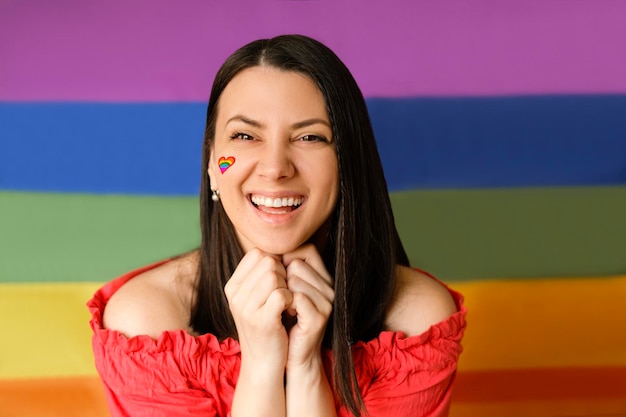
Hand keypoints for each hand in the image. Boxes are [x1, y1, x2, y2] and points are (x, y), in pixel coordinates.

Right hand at [224, 248, 292, 371]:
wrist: (263, 362)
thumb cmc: (265, 325)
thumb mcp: (255, 298)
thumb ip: (260, 274)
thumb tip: (275, 250)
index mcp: (232, 286)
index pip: (257, 254)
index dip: (274, 262)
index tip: (278, 281)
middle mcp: (235, 295)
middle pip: (267, 262)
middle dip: (283, 273)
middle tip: (285, 293)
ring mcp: (246, 308)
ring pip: (274, 275)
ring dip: (288, 286)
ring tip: (287, 302)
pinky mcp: (261, 320)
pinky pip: (282, 293)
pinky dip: (291, 299)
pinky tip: (289, 310)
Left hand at [282, 244, 334, 369]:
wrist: (293, 356)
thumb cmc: (285, 321)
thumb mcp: (286, 291)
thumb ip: (284, 270)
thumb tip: (269, 251)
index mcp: (323, 278)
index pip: (306, 249)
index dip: (286, 258)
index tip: (277, 277)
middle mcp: (329, 287)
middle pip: (297, 263)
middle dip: (281, 278)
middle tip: (280, 297)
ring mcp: (327, 301)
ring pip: (295, 278)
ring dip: (281, 292)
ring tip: (283, 307)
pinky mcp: (319, 317)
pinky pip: (296, 296)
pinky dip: (284, 304)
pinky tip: (285, 314)